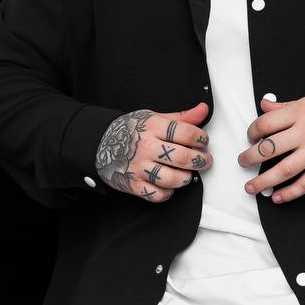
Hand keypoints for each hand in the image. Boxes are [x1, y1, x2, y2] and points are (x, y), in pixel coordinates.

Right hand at [95, 102, 211, 200]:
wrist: (100, 143)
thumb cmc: (130, 130)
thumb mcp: (153, 117)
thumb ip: (180, 117)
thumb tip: (202, 110)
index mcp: (153, 127)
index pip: (186, 133)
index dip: (201, 138)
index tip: (203, 142)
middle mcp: (146, 147)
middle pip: (182, 157)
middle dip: (200, 160)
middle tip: (204, 160)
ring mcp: (139, 167)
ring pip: (171, 178)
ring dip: (185, 178)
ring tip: (187, 173)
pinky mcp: (133, 184)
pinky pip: (156, 194)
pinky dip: (167, 193)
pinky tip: (169, 186)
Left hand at [238, 91, 304, 203]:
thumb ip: (285, 106)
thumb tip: (264, 105)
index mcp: (300, 113)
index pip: (266, 124)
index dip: (253, 131)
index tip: (250, 137)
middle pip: (270, 149)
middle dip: (251, 158)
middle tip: (242, 162)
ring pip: (284, 170)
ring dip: (264, 181)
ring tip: (250, 187)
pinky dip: (290, 193)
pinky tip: (278, 197)